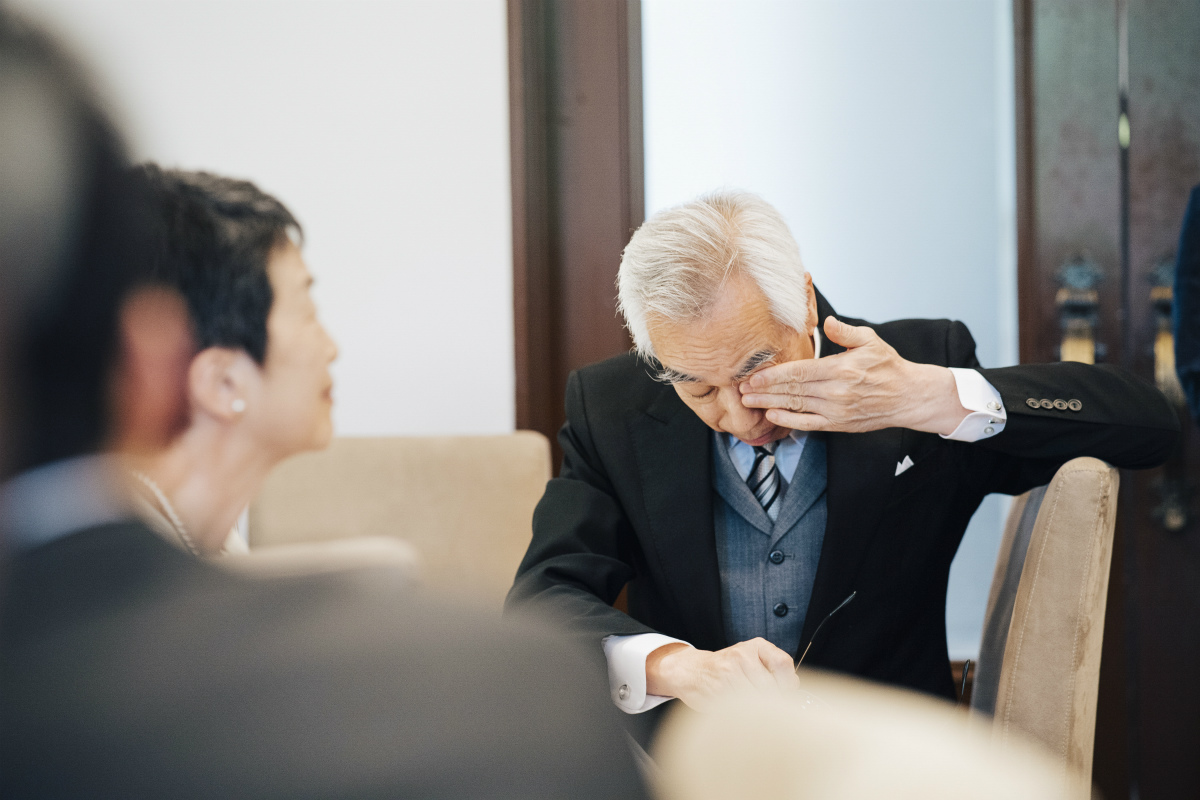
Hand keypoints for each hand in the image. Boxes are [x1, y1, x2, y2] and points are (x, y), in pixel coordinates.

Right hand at [646, 638, 800, 711]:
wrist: (692, 671)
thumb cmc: (726, 667)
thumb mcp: (751, 657)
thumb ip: (774, 669)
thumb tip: (794, 689)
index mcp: (755, 646)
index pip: (783, 664)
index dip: (788, 684)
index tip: (786, 693)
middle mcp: (742, 656)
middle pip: (772, 687)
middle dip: (775, 703)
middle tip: (770, 709)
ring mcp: (729, 675)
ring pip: (759, 701)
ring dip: (761, 713)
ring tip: (754, 711)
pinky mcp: (719, 693)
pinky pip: (742, 710)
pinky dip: (746, 717)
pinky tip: (741, 713)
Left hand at [739, 316, 966, 434]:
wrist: (909, 396)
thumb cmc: (888, 367)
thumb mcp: (870, 341)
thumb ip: (845, 332)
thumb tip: (827, 321)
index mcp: (841, 369)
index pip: (800, 372)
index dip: (774, 375)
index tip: (754, 374)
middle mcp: (836, 392)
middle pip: (793, 390)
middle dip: (764, 390)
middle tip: (741, 388)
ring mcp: (837, 410)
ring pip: (797, 407)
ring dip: (770, 404)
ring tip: (748, 402)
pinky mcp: (839, 424)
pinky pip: (809, 424)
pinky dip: (789, 421)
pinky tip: (772, 415)